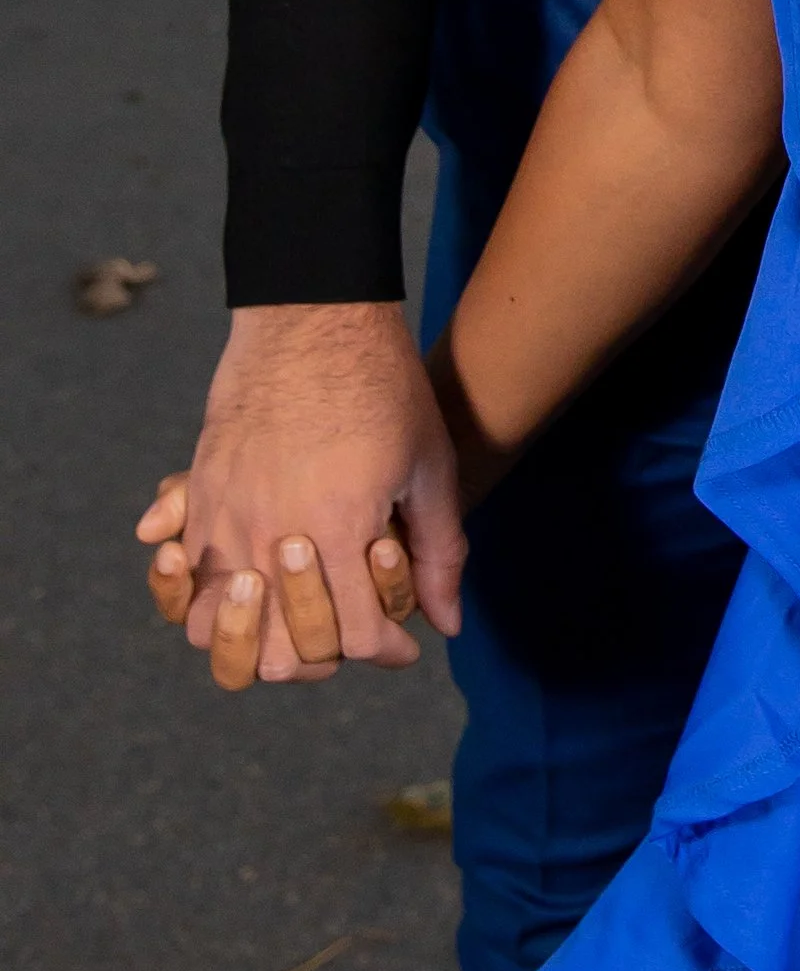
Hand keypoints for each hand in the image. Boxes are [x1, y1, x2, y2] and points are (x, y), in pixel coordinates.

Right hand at [134, 303, 464, 685]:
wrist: (315, 316)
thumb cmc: (385, 387)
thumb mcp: (429, 465)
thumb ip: (439, 550)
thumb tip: (446, 624)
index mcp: (338, 527)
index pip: (353, 638)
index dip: (385, 650)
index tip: (398, 644)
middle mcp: (274, 532)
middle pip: (282, 651)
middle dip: (325, 654)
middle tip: (350, 632)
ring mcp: (226, 515)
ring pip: (215, 629)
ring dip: (254, 639)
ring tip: (290, 620)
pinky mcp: (200, 495)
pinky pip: (182, 580)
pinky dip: (203, 599)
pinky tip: (240, 586)